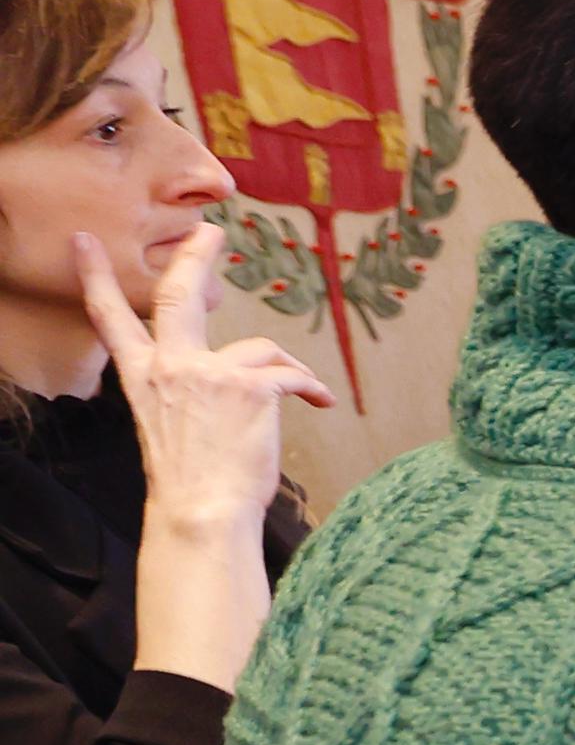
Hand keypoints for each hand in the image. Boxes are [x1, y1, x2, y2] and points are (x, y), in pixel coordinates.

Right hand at [81, 228, 324, 536]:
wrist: (202, 513)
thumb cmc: (192, 481)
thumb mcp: (169, 427)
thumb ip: (184, 392)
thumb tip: (224, 381)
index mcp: (142, 378)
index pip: (110, 319)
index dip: (95, 278)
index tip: (83, 242)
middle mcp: (170, 367)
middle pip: (177, 297)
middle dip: (194, 257)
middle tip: (209, 231)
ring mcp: (208, 373)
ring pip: (261, 350)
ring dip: (287, 370)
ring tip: (305, 392)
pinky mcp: (250, 386)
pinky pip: (291, 374)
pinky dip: (312, 387)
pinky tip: (322, 402)